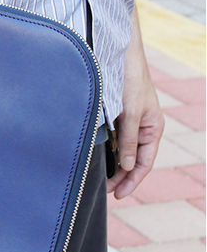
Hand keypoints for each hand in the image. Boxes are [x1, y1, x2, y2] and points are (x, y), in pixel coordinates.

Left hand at [107, 8, 163, 198]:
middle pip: (133, 161)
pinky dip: (108, 152)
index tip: (118, 195)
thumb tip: (128, 166)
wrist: (120, 56)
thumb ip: (129, 140)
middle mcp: (142, 128)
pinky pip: (115, 140)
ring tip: (100, 181)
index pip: (144, 163)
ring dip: (114, 166)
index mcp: (152, 129)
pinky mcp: (118, 117)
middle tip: (105, 192)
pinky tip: (98, 160)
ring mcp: (130, 123)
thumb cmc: (130, 81)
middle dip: (121, 177)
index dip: (132, 181)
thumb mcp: (130, 113)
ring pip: (123, 151)